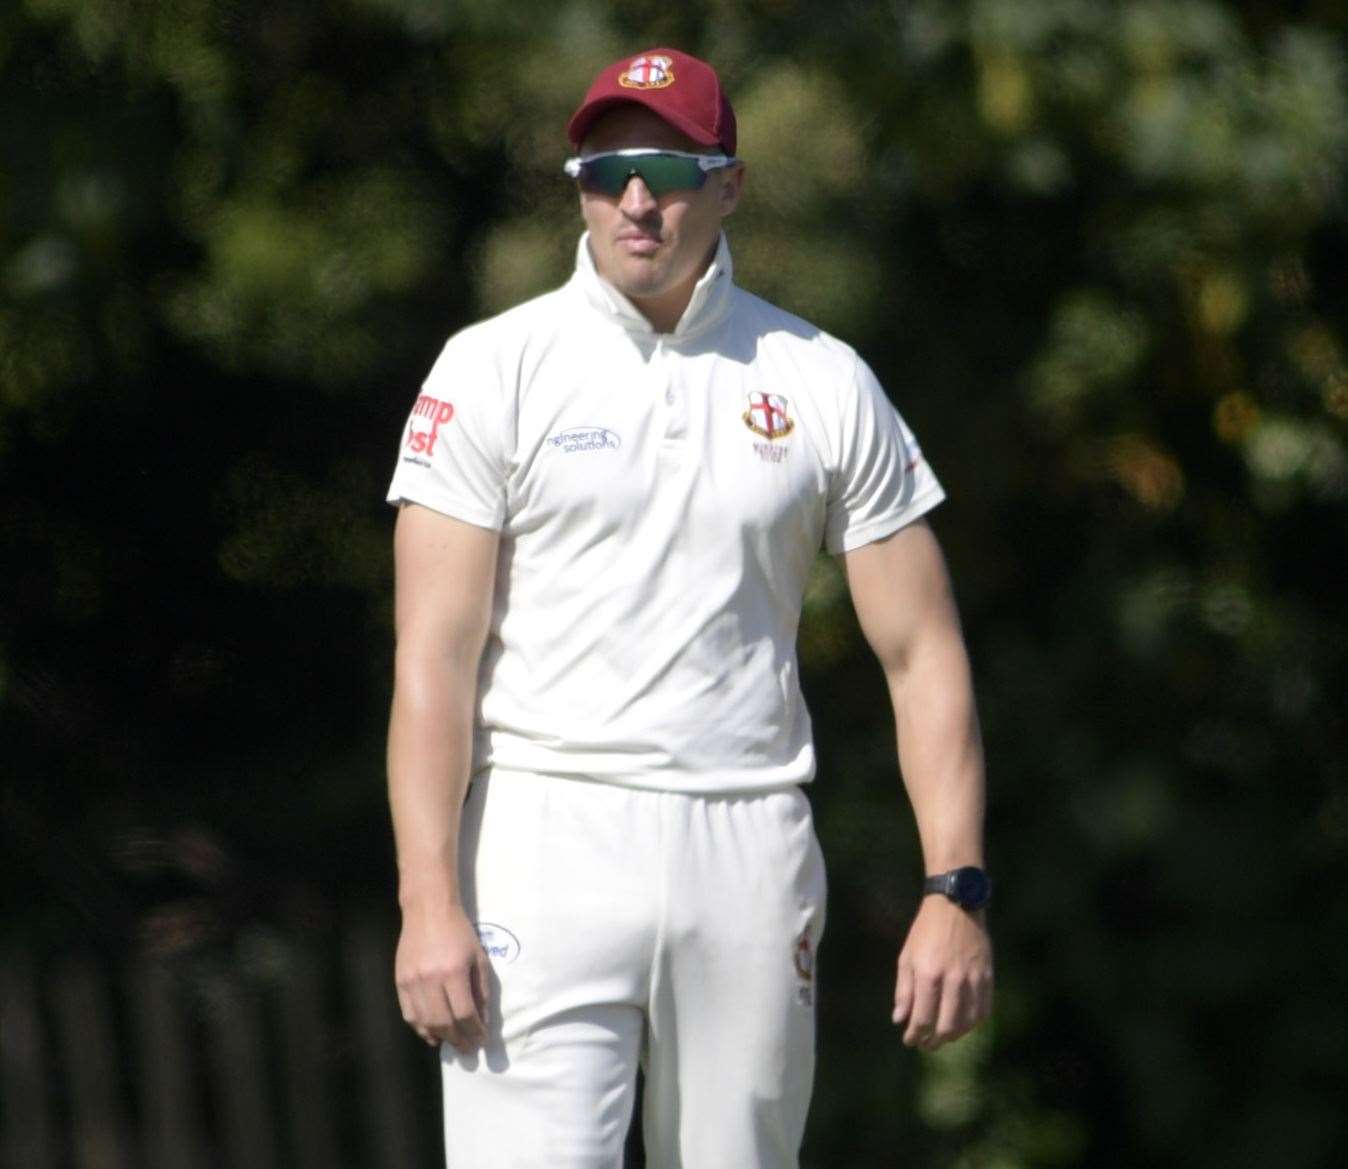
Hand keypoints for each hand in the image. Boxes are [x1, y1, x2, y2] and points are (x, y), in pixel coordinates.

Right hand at [394, 900, 491, 1052]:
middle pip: (444, 1023)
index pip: (465, 1014)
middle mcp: (430, 980)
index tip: (482, 1039)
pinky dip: (421, 1028)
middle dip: (459, 1040)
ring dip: (440, 1037)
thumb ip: (481, 990)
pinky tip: (432, 1034)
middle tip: (469, 1049)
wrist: (428, 910)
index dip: (475, 1031)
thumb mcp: (479, 958)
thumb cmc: (459, 932)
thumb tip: (482, 1020)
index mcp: (454, 973)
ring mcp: (412, 982)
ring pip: (425, 1022)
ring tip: (453, 1044)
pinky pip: (409, 1014)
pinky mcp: (400, 982)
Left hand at [891, 896, 992, 1050]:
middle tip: (925, 1044)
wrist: (956, 905)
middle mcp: (953, 980)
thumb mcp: (907, 957)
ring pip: (967, 1023)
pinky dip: (972, 1024)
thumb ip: (904, 990)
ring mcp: (974, 980)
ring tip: (942, 1037)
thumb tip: (900, 1019)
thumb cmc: (925, 931)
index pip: (922, 1019)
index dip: (914, 1035)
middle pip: (947, 1027)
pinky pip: (983, 1011)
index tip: (909, 1040)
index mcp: (929, 975)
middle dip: (934, 1041)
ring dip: (953, 1036)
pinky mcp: (988, 977)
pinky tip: (962, 1024)